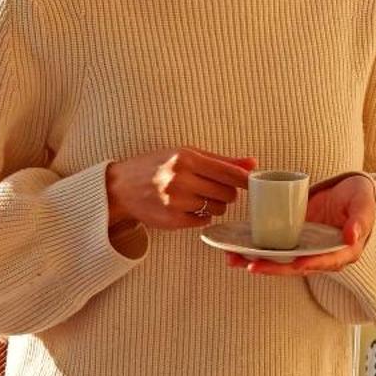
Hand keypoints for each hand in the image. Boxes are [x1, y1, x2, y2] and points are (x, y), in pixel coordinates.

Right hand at [105, 146, 256, 233]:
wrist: (121, 187)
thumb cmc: (155, 166)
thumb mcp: (185, 154)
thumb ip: (220, 160)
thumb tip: (252, 163)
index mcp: (186, 158)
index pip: (229, 172)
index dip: (245, 179)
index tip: (254, 183)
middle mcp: (181, 179)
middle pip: (227, 193)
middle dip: (226, 192)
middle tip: (213, 188)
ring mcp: (176, 201)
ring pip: (218, 208)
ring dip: (214, 204)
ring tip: (198, 197)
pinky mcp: (172, 220)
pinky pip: (204, 220)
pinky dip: (201, 215)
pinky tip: (188, 207)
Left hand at [227, 173, 375, 274]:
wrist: (348, 191)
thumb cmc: (361, 198)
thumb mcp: (364, 205)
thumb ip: (360, 220)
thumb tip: (352, 237)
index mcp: (343, 252)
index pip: (325, 262)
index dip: (311, 264)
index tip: (296, 264)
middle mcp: (321, 255)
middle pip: (295, 266)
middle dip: (273, 268)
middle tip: (251, 265)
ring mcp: (305, 248)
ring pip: (280, 260)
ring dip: (257, 261)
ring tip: (233, 259)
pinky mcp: (292, 239)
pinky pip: (273, 247)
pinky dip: (255, 248)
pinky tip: (234, 248)